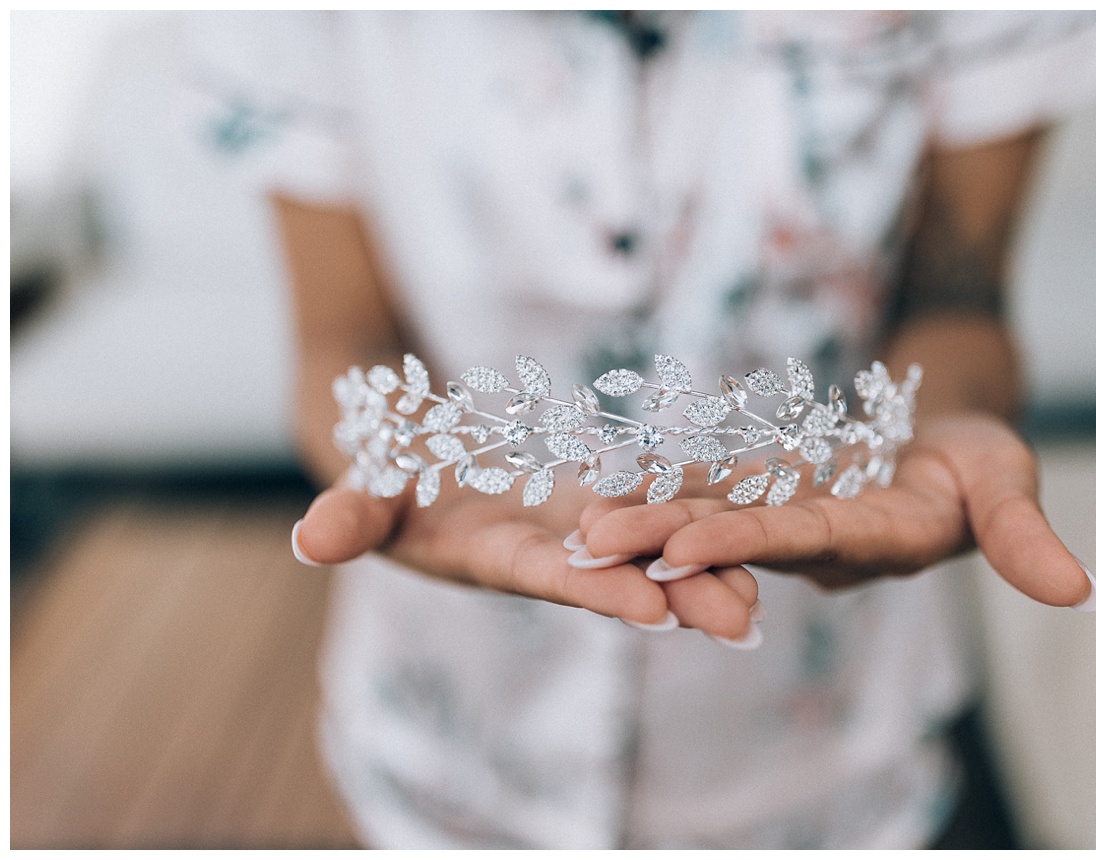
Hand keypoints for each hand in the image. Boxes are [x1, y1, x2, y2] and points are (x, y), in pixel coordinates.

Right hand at [290, 471, 760, 639]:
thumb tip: (308, 540)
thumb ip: (347, 519)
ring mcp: (577, 526)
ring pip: (648, 547)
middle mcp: (546, 549)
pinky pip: (655, 504)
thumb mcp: (362, 493)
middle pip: (618, 575)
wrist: (420, 462)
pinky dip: (699, 511)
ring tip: (762, 591)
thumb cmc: (386, 477)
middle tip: (742, 618)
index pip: (550, 576)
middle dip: (676, 595)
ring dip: (703, 566)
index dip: (597, 592)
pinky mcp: (597, 500)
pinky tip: (752, 515)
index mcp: (493, 554)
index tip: (652, 612)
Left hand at [578, 412, 1095, 607]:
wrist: (943, 430)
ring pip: (705, 517)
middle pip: (732, 539)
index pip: (800, 543)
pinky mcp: (760, 490)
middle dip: (661, 543)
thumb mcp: (1006, 480)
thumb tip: (1080, 592)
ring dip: (641, 522)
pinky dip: (653, 487)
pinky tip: (598, 487)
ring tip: (574, 526)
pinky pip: (701, 488)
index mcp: (869, 540)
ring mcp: (781, 517)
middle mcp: (814, 541)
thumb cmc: (978, 455)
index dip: (745, 544)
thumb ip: (1022, 535)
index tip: (682, 547)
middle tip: (589, 548)